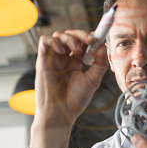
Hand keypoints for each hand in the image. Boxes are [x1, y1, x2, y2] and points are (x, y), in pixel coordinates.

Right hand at [30, 30, 108, 147]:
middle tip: (91, 39)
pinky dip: (54, 41)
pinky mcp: (42, 60)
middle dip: (82, 34)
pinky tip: (63, 52)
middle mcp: (64, 57)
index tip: (101, 35)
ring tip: (76, 50)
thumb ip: (99, 63)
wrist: (60, 113)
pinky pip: (45, 41)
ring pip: (58, 35)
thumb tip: (104, 46)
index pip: (82, 42)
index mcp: (75, 61)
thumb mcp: (93, 81)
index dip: (91, 36)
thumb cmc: (74, 100)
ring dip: (70, 38)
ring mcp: (53, 58)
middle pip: (71, 35)